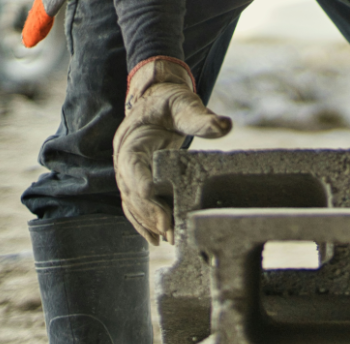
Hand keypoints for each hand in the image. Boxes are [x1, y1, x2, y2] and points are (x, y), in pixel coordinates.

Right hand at [113, 58, 231, 244]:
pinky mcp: (134, 177)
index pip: (133, 171)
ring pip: (131, 202)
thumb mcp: (184, 104)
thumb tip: (225, 125)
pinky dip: (143, 222)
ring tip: (168, 240)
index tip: (163, 216)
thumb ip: (201, 118)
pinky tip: (156, 239)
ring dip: (147, 223)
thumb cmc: (170, 101)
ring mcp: (126, 170)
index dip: (146, 195)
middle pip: (131, 192)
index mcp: (132, 140)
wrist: (156, 98)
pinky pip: (133, 203)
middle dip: (149, 215)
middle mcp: (124, 157)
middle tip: (170, 233)